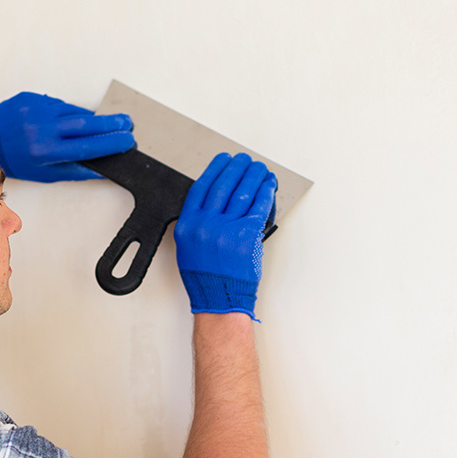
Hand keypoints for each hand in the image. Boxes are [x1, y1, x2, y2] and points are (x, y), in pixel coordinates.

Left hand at [0, 92, 134, 182]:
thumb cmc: (16, 160)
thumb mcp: (46, 173)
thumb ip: (76, 170)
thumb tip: (102, 168)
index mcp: (46, 151)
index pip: (87, 146)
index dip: (110, 143)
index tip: (126, 140)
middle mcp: (42, 129)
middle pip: (87, 124)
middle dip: (111, 124)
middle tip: (128, 123)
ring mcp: (37, 110)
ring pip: (75, 112)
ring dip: (94, 118)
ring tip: (109, 123)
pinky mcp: (33, 98)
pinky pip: (61, 105)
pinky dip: (72, 112)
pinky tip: (79, 118)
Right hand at [174, 153, 276, 319]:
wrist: (220, 298)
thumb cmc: (205, 277)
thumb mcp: (188, 246)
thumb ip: (197, 221)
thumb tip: (215, 198)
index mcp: (188, 224)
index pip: (202, 186)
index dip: (215, 168)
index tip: (224, 159)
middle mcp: (205, 225)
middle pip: (224, 184)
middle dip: (238, 167)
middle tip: (246, 160)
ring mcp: (226, 230)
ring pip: (243, 191)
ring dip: (254, 176)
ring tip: (260, 170)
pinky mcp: (247, 236)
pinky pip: (258, 207)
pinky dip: (265, 193)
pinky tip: (268, 186)